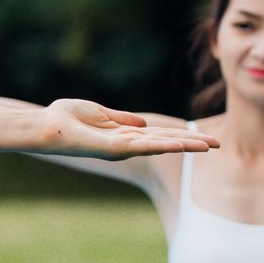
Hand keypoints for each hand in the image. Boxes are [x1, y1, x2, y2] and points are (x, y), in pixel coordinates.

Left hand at [37, 100, 219, 157]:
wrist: (44, 126)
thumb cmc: (65, 118)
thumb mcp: (99, 114)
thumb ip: (120, 119)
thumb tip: (142, 123)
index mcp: (124, 134)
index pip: (159, 135)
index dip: (181, 136)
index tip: (205, 138)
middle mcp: (125, 143)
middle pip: (164, 142)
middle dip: (190, 144)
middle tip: (218, 145)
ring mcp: (119, 147)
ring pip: (157, 146)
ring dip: (182, 145)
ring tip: (207, 146)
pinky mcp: (110, 148)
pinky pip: (139, 146)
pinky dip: (158, 145)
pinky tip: (176, 144)